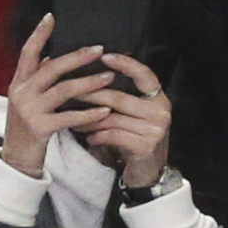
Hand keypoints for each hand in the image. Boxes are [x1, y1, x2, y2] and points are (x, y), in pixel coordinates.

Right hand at [1, 14, 113, 177]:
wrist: (17, 158)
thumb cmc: (26, 128)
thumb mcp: (26, 100)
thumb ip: (36, 79)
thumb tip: (50, 56)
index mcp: (19, 83)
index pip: (27, 53)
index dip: (39, 35)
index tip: (51, 17)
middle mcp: (21, 93)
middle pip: (52, 68)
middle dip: (77, 58)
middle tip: (99, 50)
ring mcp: (29, 110)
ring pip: (63, 90)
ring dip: (89, 83)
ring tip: (109, 78)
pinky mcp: (39, 127)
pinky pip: (69, 117)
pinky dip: (89, 114)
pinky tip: (104, 111)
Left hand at [82, 53, 172, 187]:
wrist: (147, 173)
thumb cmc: (133, 140)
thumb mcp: (130, 117)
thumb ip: (118, 100)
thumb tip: (85, 80)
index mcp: (158, 99)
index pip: (145, 75)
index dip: (126, 64)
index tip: (104, 55)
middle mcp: (160, 110)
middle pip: (118, 98)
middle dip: (89, 95)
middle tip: (66, 93)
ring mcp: (155, 128)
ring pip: (111, 118)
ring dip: (87, 120)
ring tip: (72, 121)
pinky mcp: (146, 145)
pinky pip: (112, 135)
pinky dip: (96, 136)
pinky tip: (89, 138)